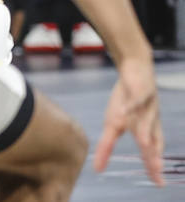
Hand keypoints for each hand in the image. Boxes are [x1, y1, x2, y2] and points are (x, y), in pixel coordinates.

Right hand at [93, 57, 163, 184]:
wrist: (135, 70)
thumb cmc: (126, 99)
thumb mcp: (114, 123)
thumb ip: (106, 146)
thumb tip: (96, 168)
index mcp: (145, 130)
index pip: (149, 153)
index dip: (152, 167)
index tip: (158, 184)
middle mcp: (148, 121)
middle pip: (151, 141)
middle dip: (153, 155)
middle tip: (157, 170)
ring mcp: (144, 106)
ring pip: (146, 121)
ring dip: (144, 133)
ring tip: (144, 145)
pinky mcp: (139, 91)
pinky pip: (135, 99)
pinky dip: (129, 105)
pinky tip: (122, 111)